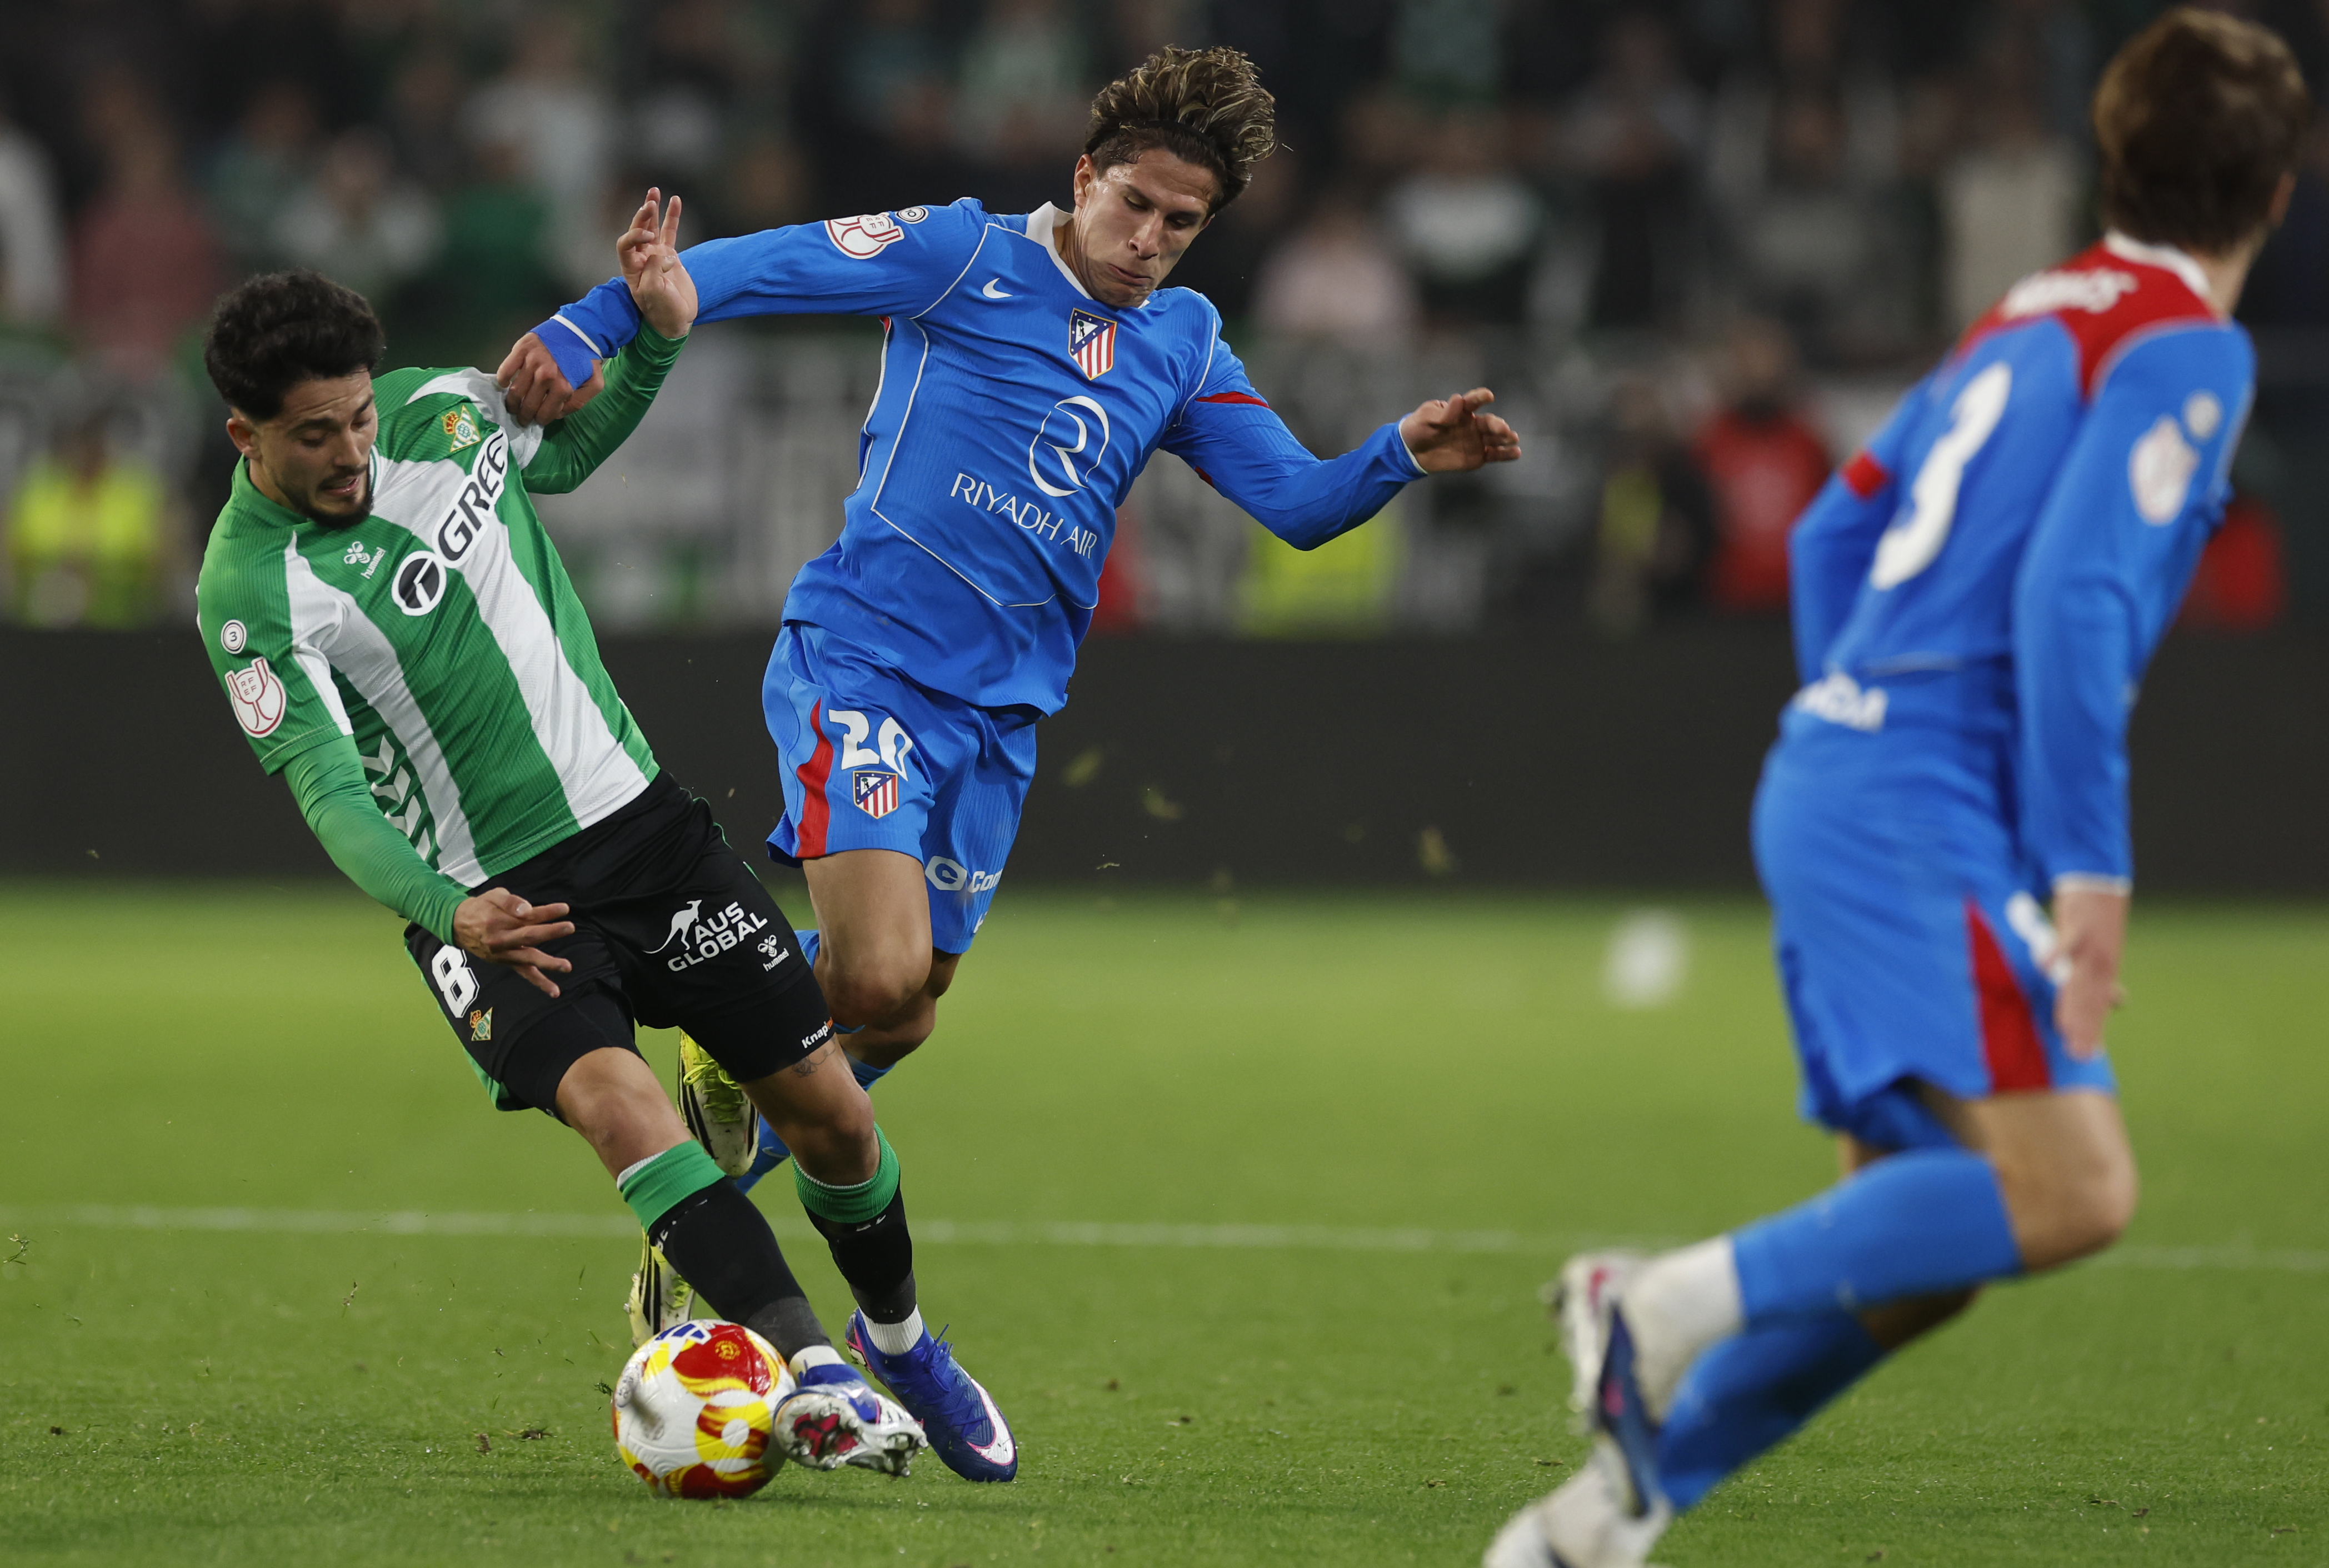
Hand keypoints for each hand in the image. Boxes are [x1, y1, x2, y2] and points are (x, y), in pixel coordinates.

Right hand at [454, 888, 575, 998]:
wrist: (458, 925)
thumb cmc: (481, 907)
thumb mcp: (494, 895)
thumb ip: (510, 902)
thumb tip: (527, 910)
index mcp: (498, 920)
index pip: (527, 916)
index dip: (547, 912)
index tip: (565, 909)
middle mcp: (501, 940)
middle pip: (529, 936)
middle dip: (550, 932)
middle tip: (569, 928)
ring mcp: (504, 954)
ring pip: (528, 959)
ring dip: (548, 963)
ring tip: (567, 966)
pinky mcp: (506, 962)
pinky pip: (524, 973)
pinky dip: (539, 982)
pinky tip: (555, 992)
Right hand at [495, 333, 600, 426]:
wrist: (578, 331)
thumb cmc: (585, 359)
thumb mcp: (594, 384)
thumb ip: (579, 402)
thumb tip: (558, 414)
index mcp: (564, 386)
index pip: (546, 413)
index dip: (540, 420)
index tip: (537, 420)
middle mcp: (546, 376)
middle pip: (528, 405)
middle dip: (524, 416)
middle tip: (522, 419)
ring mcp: (531, 362)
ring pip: (515, 391)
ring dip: (512, 403)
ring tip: (512, 407)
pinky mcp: (521, 349)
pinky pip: (505, 370)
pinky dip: (502, 380)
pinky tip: (506, 385)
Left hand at [621, 187, 696, 338]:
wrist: (676, 320)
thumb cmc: (661, 311)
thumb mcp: (653, 294)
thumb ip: (653, 272)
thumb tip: (660, 254)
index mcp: (630, 268)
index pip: (626, 244)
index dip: (635, 236)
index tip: (649, 238)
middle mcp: (640, 259)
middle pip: (637, 230)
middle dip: (642, 215)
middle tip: (650, 202)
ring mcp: (655, 255)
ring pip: (652, 227)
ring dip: (652, 209)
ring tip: (654, 191)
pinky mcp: (670, 256)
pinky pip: (670, 232)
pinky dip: (672, 217)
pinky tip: (675, 201)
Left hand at [1398, 387, 1521, 473]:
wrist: (1412, 452)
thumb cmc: (1418, 428)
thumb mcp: (1427, 417)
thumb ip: (1444, 413)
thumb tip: (1458, 400)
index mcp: (1460, 411)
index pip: (1473, 402)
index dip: (1480, 397)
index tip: (1488, 396)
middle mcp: (1473, 424)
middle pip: (1488, 423)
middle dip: (1497, 425)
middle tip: (1503, 429)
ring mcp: (1477, 440)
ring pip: (1495, 438)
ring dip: (1505, 438)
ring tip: (1513, 438)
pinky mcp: (1478, 456)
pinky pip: (1494, 455)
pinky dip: (1506, 454)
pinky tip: (1516, 452)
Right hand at [2051, 884, 2129, 1058]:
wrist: (2101, 881)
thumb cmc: (2097, 918)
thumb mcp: (2105, 951)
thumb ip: (2106, 978)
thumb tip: (2121, 1001)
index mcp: (2107, 969)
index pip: (2098, 1006)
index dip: (2093, 1029)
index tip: (2087, 1054)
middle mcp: (2102, 961)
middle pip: (2089, 1000)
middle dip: (2084, 1028)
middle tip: (2077, 1053)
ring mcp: (2091, 945)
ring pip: (2079, 980)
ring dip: (2071, 1005)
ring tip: (2064, 1029)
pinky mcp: (2078, 925)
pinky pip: (2065, 942)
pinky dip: (2054, 954)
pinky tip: (2043, 968)